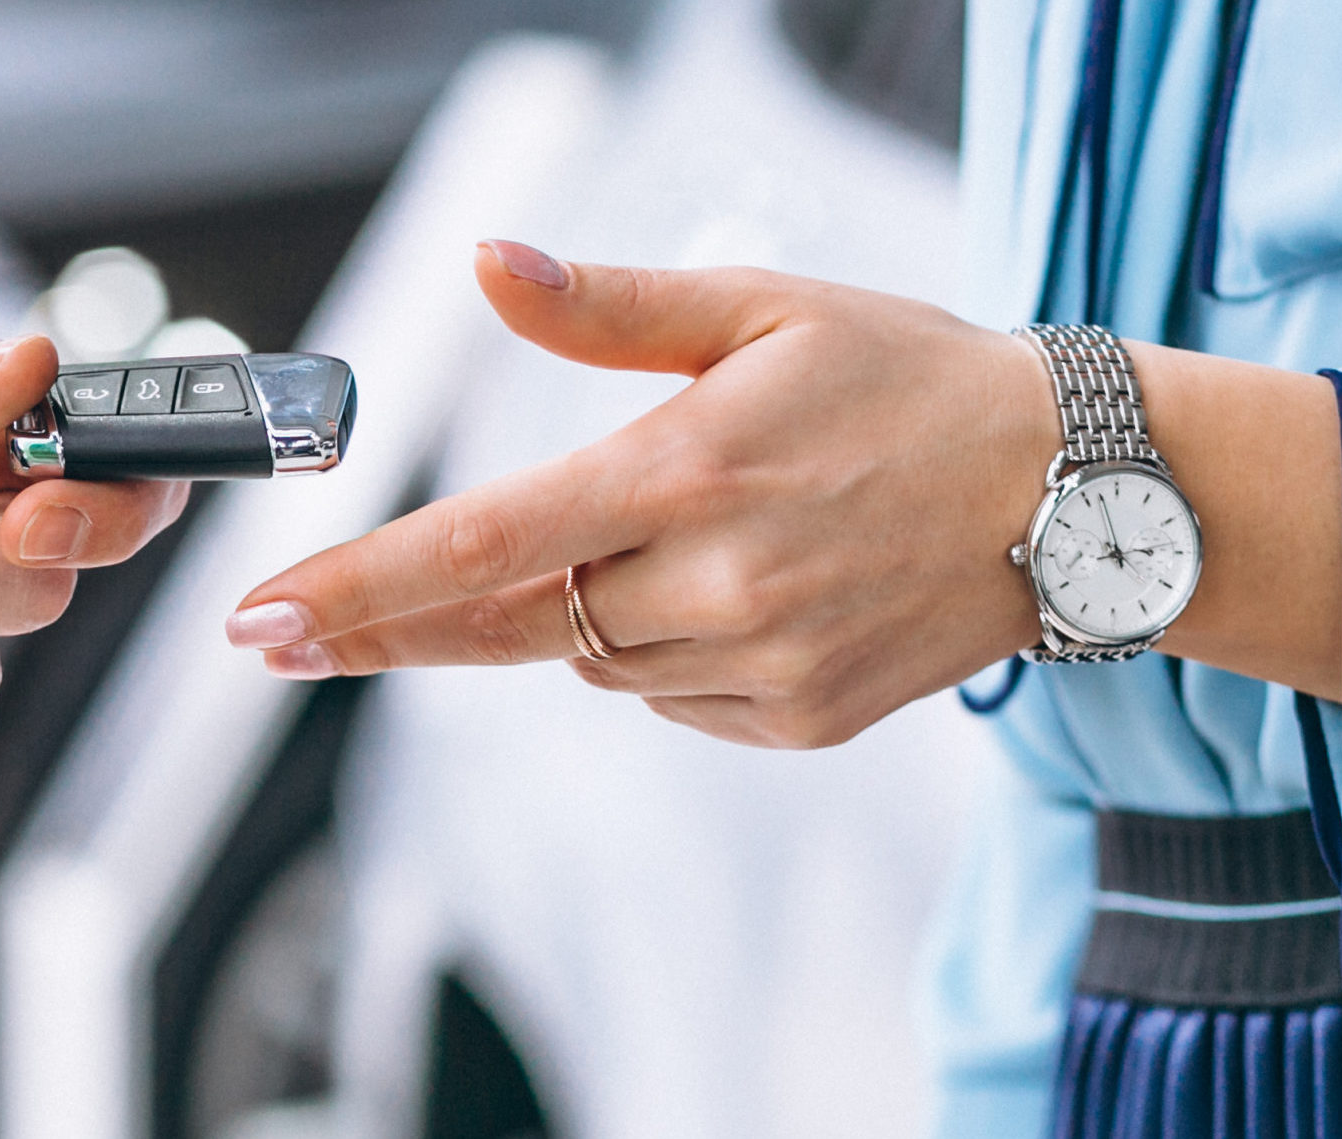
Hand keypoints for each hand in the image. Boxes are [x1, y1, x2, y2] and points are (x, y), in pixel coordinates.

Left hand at [224, 241, 1341, 748]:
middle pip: (512, 619)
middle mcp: (713, 586)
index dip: (359, 589)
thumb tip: (484, 265)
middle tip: (291, 630)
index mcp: (685, 473)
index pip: (481, 546)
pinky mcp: (796, 722)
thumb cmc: (912, 379)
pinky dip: (661, 650)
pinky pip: (667, 697)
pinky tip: (738, 588)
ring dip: (583, 609)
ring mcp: (759, 668)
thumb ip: (608, 306)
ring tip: (687, 533)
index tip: (261, 621)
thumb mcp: (763, 308)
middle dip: (412, 616)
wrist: (1080, 493)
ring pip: (593, 659)